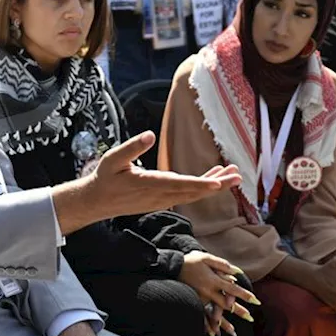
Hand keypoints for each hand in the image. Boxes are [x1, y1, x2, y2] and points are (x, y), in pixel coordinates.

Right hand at [89, 132, 242, 216]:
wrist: (97, 201)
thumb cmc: (105, 177)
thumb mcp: (113, 159)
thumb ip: (132, 147)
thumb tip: (149, 134)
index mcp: (148, 184)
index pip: (178, 185)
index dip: (199, 184)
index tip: (218, 183)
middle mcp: (159, 196)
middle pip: (193, 192)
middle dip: (217, 185)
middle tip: (237, 176)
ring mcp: (162, 200)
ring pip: (192, 194)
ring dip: (213, 185)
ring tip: (233, 175)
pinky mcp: (162, 200)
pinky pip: (186, 195)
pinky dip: (202, 187)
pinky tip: (213, 179)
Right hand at [179, 251, 258, 335]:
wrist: (172, 266)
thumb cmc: (191, 260)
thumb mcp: (206, 258)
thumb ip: (222, 265)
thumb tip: (238, 273)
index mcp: (213, 280)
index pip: (233, 289)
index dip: (245, 295)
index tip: (256, 301)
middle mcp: (208, 291)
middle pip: (226, 304)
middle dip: (239, 311)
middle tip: (250, 318)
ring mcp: (200, 298)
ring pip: (214, 313)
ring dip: (224, 323)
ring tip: (234, 332)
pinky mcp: (193, 301)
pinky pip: (200, 316)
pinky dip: (207, 326)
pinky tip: (213, 335)